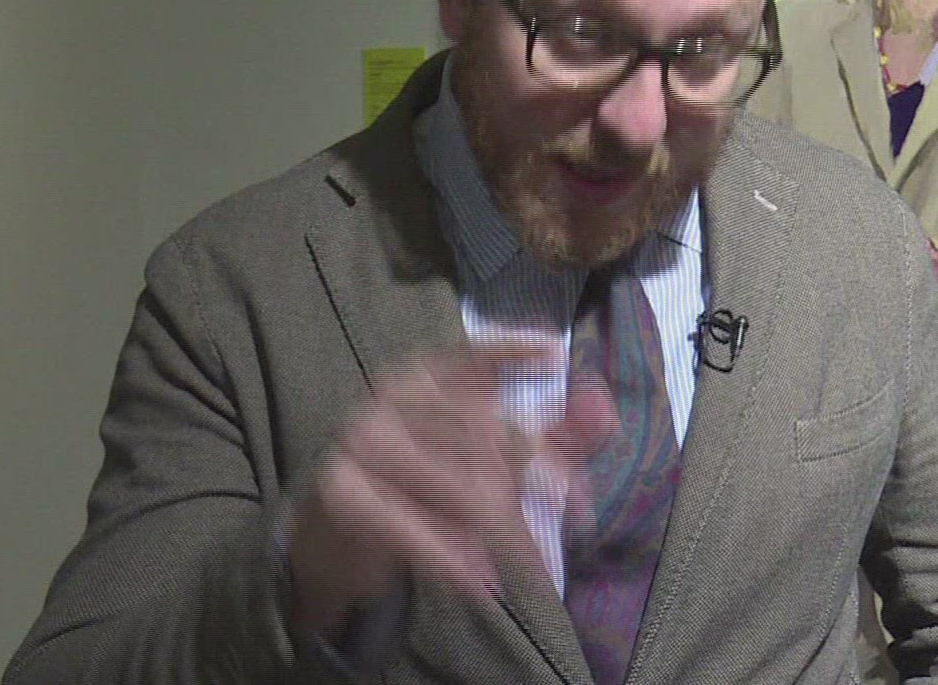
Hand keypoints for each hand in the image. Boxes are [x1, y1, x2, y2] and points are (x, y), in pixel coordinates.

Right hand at [282, 338, 614, 636]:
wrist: (334, 539)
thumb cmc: (422, 487)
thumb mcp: (483, 457)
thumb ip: (548, 435)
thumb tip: (603, 407)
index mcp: (425, 375)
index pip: (472, 354)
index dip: (511, 351)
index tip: (554, 354)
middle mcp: (390, 396)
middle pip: (484, 430)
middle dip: (542, 475)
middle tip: (581, 516)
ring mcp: (361, 440)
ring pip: (456, 484)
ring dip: (505, 532)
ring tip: (536, 567)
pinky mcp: (341, 493)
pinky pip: (411, 527)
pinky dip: (452, 560)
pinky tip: (482, 585)